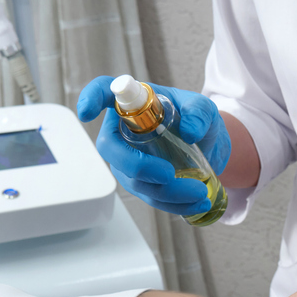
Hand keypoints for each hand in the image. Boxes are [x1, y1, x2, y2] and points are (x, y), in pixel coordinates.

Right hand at [77, 74, 231, 217]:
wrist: (209, 146)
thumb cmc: (197, 120)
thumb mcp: (204, 108)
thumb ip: (199, 113)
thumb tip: (190, 131)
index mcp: (134, 103)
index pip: (103, 92)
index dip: (90, 98)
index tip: (87, 112)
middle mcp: (124, 131)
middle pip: (111, 149)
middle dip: (137, 166)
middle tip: (169, 174)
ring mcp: (129, 159)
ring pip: (134, 181)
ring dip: (167, 192)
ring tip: (200, 192)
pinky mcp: (142, 182)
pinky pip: (151, 197)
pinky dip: (175, 204)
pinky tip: (197, 204)